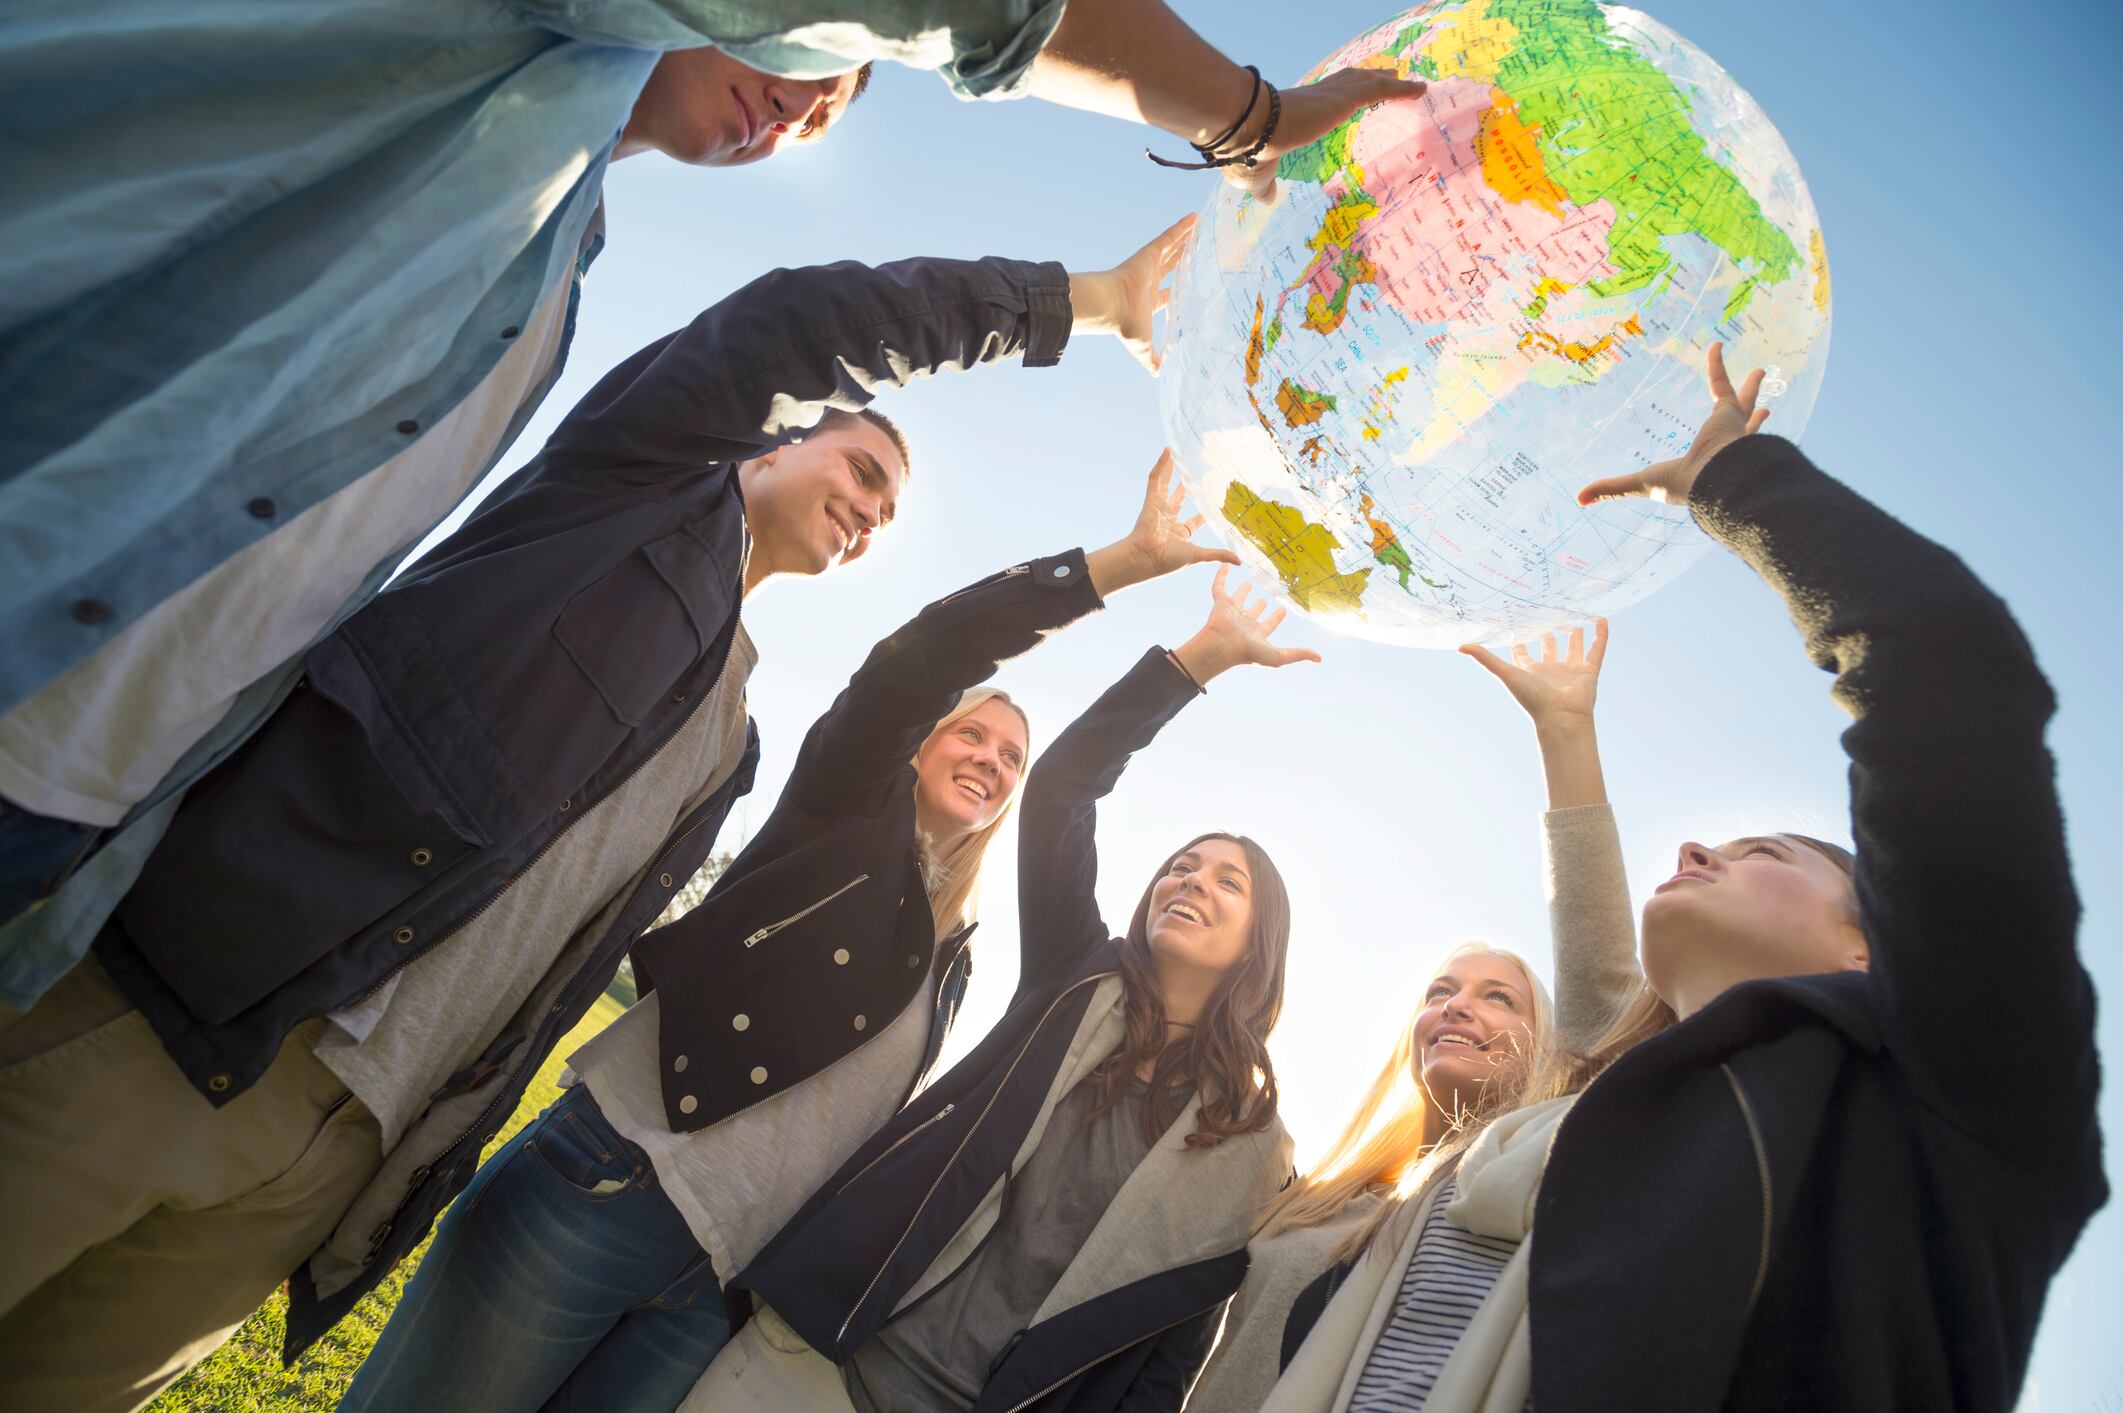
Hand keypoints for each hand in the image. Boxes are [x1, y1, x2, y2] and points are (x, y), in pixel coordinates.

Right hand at [1068, 214, 1194, 373]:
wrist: (1109, 308)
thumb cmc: (1124, 326)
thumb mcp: (1142, 348)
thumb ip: (1151, 360)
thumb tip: (1159, 375)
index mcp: (1148, 302)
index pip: (1166, 295)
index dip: (1177, 291)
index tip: (1186, 287)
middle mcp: (1148, 282)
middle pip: (1170, 267)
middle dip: (1181, 259)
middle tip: (1193, 250)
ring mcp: (1148, 266)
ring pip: (1170, 249)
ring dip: (1183, 239)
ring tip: (1197, 228)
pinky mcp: (1148, 254)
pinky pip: (1167, 237)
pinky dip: (1180, 228)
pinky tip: (1194, 218)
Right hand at [1087, 450, 1239, 595]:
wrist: (1145, 558)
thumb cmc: (1168, 560)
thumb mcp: (1198, 556)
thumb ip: (1218, 554)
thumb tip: (1240, 562)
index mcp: (1179, 533)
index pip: (1195, 520)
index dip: (1204, 512)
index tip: (1215, 502)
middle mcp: (1168, 520)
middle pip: (1180, 498)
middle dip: (1187, 486)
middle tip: (1197, 474)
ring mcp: (1159, 509)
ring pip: (1166, 484)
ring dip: (1171, 470)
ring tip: (1177, 455)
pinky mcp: (1150, 500)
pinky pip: (1155, 479)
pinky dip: (1161, 465)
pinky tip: (1167, 452)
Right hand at [1172, 566, 1322, 683]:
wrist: (1222, 645)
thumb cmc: (1248, 652)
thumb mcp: (1278, 655)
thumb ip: (1298, 654)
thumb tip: (1319, 658)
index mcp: (1256, 634)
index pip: (1269, 624)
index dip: (1276, 617)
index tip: (1283, 610)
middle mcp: (1244, 623)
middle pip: (1253, 612)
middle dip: (1259, 606)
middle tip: (1266, 597)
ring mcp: (1232, 612)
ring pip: (1238, 599)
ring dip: (1243, 592)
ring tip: (1250, 583)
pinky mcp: (1220, 603)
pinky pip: (1220, 586)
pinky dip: (1221, 576)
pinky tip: (1225, 565)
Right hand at [1226, 69, 1426, 203]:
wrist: (1245, 131)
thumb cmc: (1247, 153)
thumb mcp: (1256, 177)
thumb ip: (1266, 186)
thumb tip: (1267, 199)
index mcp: (1296, 113)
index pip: (1322, 99)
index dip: (1338, 96)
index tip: (1348, 96)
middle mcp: (1315, 97)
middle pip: (1347, 82)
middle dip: (1365, 79)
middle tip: (1385, 77)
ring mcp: (1329, 96)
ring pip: (1365, 82)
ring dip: (1387, 80)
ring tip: (1405, 80)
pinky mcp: (1341, 98)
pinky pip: (1379, 90)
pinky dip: (1402, 89)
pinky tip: (1421, 89)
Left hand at [1459, 620, 1607, 729]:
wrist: (1561, 717)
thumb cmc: (1532, 699)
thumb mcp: (1506, 673)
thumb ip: (1485, 659)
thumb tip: (1460, 646)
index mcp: (1530, 671)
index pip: (1523, 651)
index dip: (1520, 638)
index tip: (1517, 620)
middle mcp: (1551, 669)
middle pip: (1549, 646)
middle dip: (1548, 630)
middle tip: (1548, 610)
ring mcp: (1571, 670)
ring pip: (1574, 646)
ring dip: (1575, 631)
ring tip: (1576, 612)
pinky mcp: (1589, 671)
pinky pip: (1597, 650)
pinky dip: (1601, 635)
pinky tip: (1602, 619)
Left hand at [1577, 342, 1769, 507]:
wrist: (1713, 480)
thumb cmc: (1681, 486)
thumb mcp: (1639, 485)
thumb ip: (1612, 489)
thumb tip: (1578, 500)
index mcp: (1707, 463)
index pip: (1712, 453)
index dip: (1710, 450)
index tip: (1715, 445)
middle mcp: (1726, 445)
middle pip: (1742, 428)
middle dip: (1752, 419)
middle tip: (1763, 409)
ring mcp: (1731, 428)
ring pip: (1744, 402)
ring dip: (1751, 387)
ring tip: (1760, 372)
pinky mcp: (1728, 411)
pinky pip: (1720, 381)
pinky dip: (1716, 362)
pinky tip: (1714, 345)